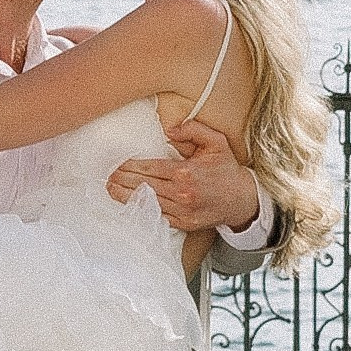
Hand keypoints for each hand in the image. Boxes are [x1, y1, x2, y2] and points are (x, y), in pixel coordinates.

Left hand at [105, 118, 262, 235]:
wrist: (242, 199)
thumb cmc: (227, 169)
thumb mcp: (216, 142)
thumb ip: (193, 130)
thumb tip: (169, 129)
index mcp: (186, 172)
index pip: (150, 168)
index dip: (131, 167)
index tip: (118, 165)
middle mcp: (182, 192)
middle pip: (144, 185)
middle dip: (123, 181)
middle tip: (108, 177)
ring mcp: (182, 210)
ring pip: (147, 201)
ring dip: (126, 196)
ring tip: (111, 190)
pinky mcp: (183, 222)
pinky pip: (158, 216)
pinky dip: (142, 210)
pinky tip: (130, 205)